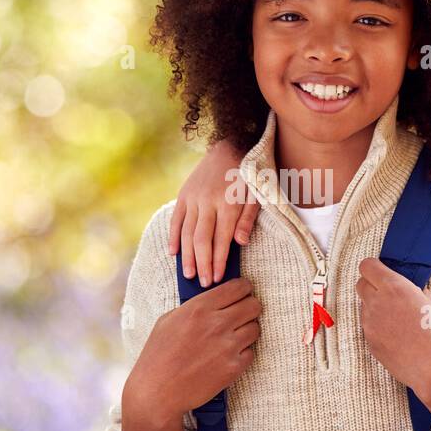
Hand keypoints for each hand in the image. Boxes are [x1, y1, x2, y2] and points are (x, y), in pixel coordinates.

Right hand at [125, 277, 260, 423]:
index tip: (242, 293)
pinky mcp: (233, 367)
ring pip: (255, 328)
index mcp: (199, 308)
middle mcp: (217, 324)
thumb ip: (194, 307)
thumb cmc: (158, 356)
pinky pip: (251, 352)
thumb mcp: (168, 320)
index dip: (244, 289)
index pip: (239, 287)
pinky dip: (242, 353)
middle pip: (253, 305)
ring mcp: (227, 346)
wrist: (157, 392)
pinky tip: (227, 356)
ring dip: (246, 331)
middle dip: (249, 308)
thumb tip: (214, 299)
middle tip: (241, 315)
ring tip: (232, 337)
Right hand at [168, 140, 257, 287]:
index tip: (217, 278)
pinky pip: (176, 220)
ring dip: (187, 256)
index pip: (222, 239)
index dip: (219, 261)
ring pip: (186, 232)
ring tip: (188, 275)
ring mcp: (193, 198)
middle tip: (202, 284)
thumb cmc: (249, 176)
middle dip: (202, 264)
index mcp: (228, 203)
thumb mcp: (257, 195)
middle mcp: (208, 201)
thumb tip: (239, 243)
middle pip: (201, 240)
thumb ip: (247, 219)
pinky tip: (173, 254)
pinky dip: (173, 237)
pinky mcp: (184, 194)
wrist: (231, 146)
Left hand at [355, 258, 430, 401]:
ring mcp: (370, 324)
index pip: (367, 266)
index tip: (381, 271)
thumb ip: (411, 290)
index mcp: (393, 287)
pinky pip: (369, 327)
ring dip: (375, 308)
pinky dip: (378, 327)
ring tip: (399, 320)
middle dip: (371, 285)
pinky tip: (398, 336)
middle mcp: (376, 303)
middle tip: (389, 294)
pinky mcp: (370, 342)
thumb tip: (405, 288)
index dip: (374, 268)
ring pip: (364, 307)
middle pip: (360, 285)